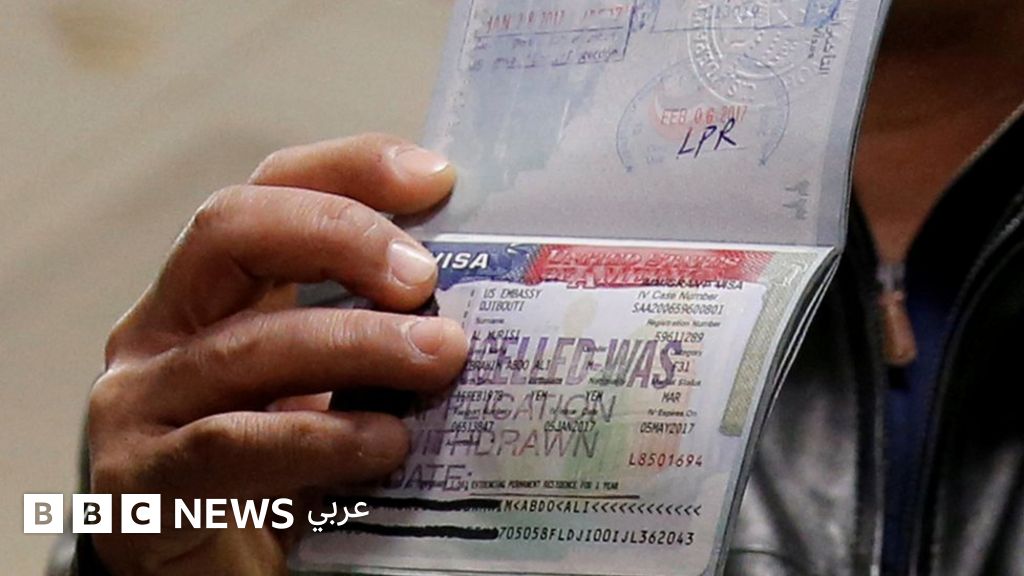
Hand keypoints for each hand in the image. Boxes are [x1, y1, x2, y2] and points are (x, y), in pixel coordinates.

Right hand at [88, 134, 468, 574]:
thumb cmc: (280, 472)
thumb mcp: (329, 384)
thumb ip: (369, 331)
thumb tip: (477, 294)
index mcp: (213, 291)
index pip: (271, 190)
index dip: (349, 167)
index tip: (437, 177)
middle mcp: (162, 327)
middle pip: (233, 228)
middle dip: (341, 235)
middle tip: (424, 278)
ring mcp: (140, 400)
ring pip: (248, 344)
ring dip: (358, 343)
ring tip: (440, 356)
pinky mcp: (141, 481)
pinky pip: (232, 443)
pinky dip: (321, 438)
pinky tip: (386, 444)